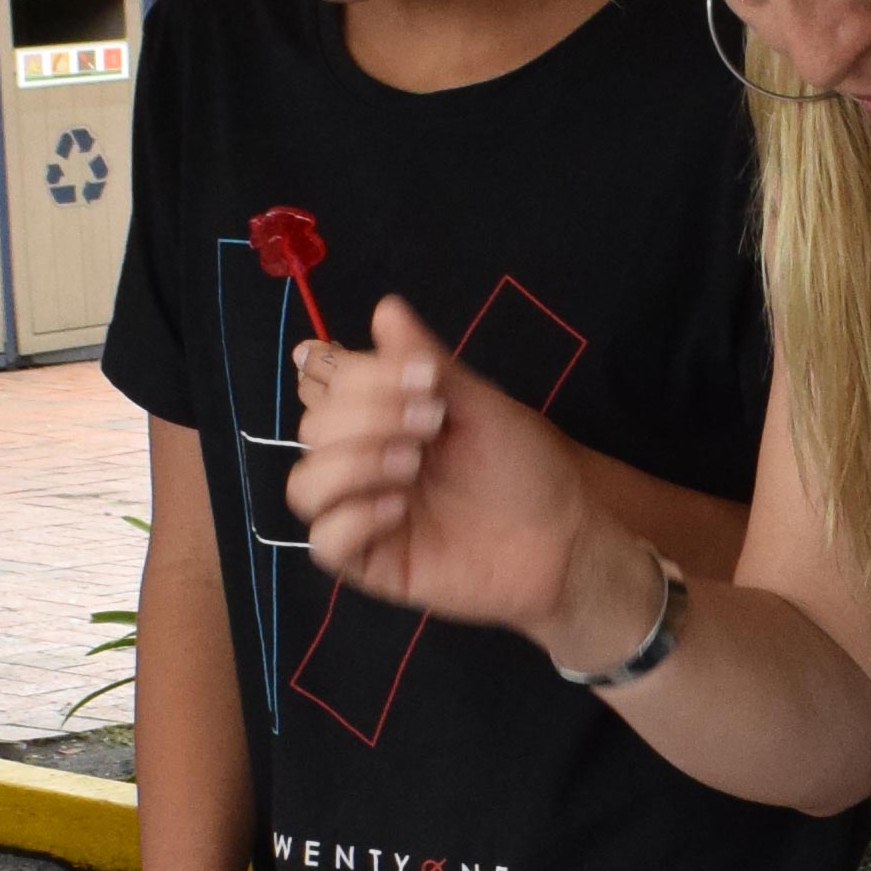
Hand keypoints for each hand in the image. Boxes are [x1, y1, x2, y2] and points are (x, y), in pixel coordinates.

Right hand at [287, 296, 635, 657]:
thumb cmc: (526, 464)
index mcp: (380, 414)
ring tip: (412, 463)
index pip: (324, 382)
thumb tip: (386, 308)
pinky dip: (353, 519)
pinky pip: (325, 543)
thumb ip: (424, 359)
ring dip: (352, 464)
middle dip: (365, 415)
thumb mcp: (479, 402)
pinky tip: (400, 508)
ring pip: (303, 486)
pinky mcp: (374, 562)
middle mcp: (363, 460)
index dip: (350, 370)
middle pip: (311, 428)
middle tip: (432, 420)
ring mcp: (363, 513)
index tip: (417, 371)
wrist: (567, 532)